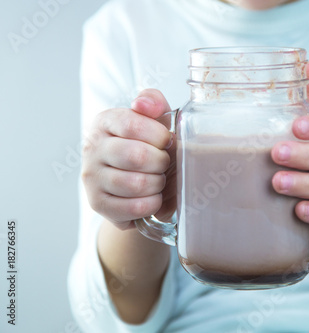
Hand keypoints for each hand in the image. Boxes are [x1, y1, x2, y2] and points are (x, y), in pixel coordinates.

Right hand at [82, 89, 176, 229]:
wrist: (141, 184)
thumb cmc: (151, 147)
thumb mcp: (156, 120)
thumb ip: (154, 102)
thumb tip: (143, 104)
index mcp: (105, 121)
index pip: (132, 125)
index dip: (159, 136)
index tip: (167, 141)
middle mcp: (92, 147)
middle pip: (136, 156)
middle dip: (161, 162)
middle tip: (164, 163)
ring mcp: (91, 177)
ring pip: (136, 184)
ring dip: (157, 184)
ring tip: (158, 180)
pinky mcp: (98, 203)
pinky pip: (134, 207)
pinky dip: (152, 203)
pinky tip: (152, 196)